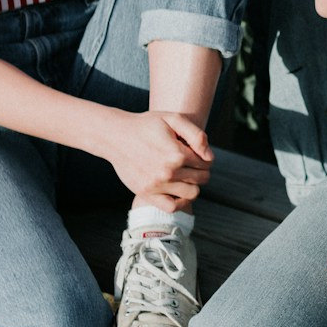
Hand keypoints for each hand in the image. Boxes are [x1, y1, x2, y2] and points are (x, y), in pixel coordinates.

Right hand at [96, 109, 212, 204]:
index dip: (205, 157)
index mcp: (177, 154)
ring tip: (186, 176)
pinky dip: (181, 202)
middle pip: (202, 178)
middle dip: (202, 170)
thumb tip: (210, 157)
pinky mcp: (147, 194)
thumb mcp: (173, 119)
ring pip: (192, 193)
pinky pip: (172, 207)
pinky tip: (179, 192)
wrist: (116, 135)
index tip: (196, 153)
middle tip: (192, 164)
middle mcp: (168, 172)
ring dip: (194, 185)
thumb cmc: (146, 125)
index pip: (206, 162)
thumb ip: (196, 135)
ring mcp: (157, 185)